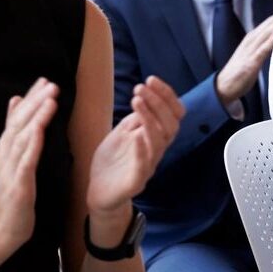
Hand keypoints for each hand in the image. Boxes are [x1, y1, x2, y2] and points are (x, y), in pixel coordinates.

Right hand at [0, 78, 58, 251]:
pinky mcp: (17, 183)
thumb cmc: (11, 195)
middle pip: (20, 122)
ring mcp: (10, 168)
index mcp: (6, 148)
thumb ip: (14, 134)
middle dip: (35, 101)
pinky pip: (25, 160)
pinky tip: (40, 130)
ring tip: (50, 98)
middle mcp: (6, 154)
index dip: (31, 98)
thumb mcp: (12, 161)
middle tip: (51, 83)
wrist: (1, 229)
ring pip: (23, 136)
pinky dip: (32, 143)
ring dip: (36, 116)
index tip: (45, 80)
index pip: (18, 118)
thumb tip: (15, 103)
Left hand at [88, 76, 183, 215]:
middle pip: (171, 125)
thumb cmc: (113, 162)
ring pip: (159, 141)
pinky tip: (135, 135)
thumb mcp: (122, 132)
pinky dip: (141, 149)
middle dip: (159, 102)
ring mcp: (147, 166)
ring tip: (136, 101)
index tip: (151, 79)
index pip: (173, 114)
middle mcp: (156, 150)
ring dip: (150, 118)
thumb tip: (145, 97)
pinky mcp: (135, 181)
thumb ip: (136, 118)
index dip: (166, 95)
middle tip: (141, 87)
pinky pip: (143, 165)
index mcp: (155, 137)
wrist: (100, 192)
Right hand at [214, 0, 272, 105]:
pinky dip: (269, 41)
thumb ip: (265, 46)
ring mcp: (250, 51)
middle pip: (269, 25)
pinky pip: (260, 51)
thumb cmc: (241, 71)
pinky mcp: (249, 63)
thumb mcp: (254, 55)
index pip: (269, 23)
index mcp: (253, 39)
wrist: (223, 87)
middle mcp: (251, 41)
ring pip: (266, 34)